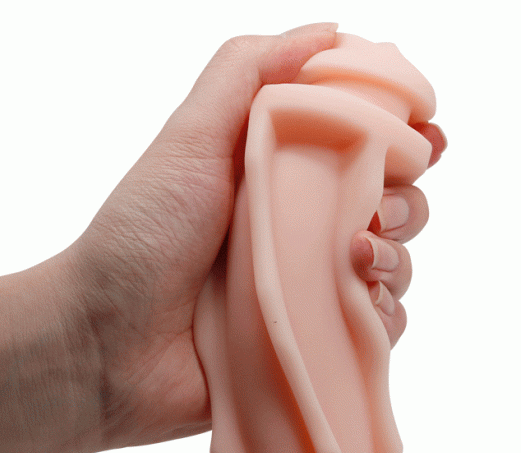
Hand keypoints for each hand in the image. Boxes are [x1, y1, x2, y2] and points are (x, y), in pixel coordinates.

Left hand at [63, 23, 445, 452]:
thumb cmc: (139, 238)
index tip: (422, 138)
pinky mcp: (307, 344)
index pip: (360, 153)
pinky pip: (374, 329)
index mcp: (275, 180)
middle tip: (380, 207)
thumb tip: (329, 32)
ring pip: (391, 269)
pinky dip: (383, 314)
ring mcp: (303, 291)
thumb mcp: (189, 138)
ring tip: (359, 257)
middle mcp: (295, 233)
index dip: (401, 141)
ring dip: (397, 257)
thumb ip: (247, 74)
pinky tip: (357, 302)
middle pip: (388, 209)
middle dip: (406, 200)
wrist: (105, 342)